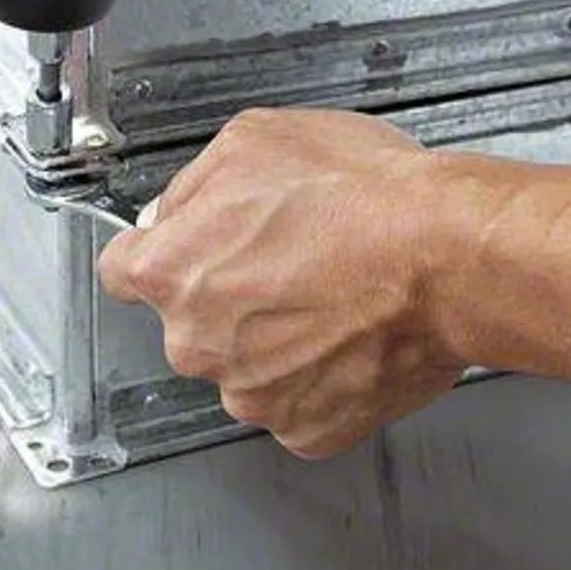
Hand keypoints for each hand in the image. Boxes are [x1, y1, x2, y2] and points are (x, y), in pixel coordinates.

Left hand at [98, 107, 474, 458]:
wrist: (446, 257)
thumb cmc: (361, 196)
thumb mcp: (255, 139)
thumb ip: (194, 184)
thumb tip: (174, 211)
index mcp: (169, 270)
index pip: (124, 269)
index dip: (160, 249)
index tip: (188, 246)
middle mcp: (196, 342)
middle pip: (189, 319)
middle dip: (226, 292)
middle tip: (288, 256)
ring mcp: (251, 393)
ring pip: (243, 363)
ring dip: (273, 337)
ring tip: (331, 291)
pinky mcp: (305, 430)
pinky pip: (295, 400)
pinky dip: (317, 375)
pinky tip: (349, 331)